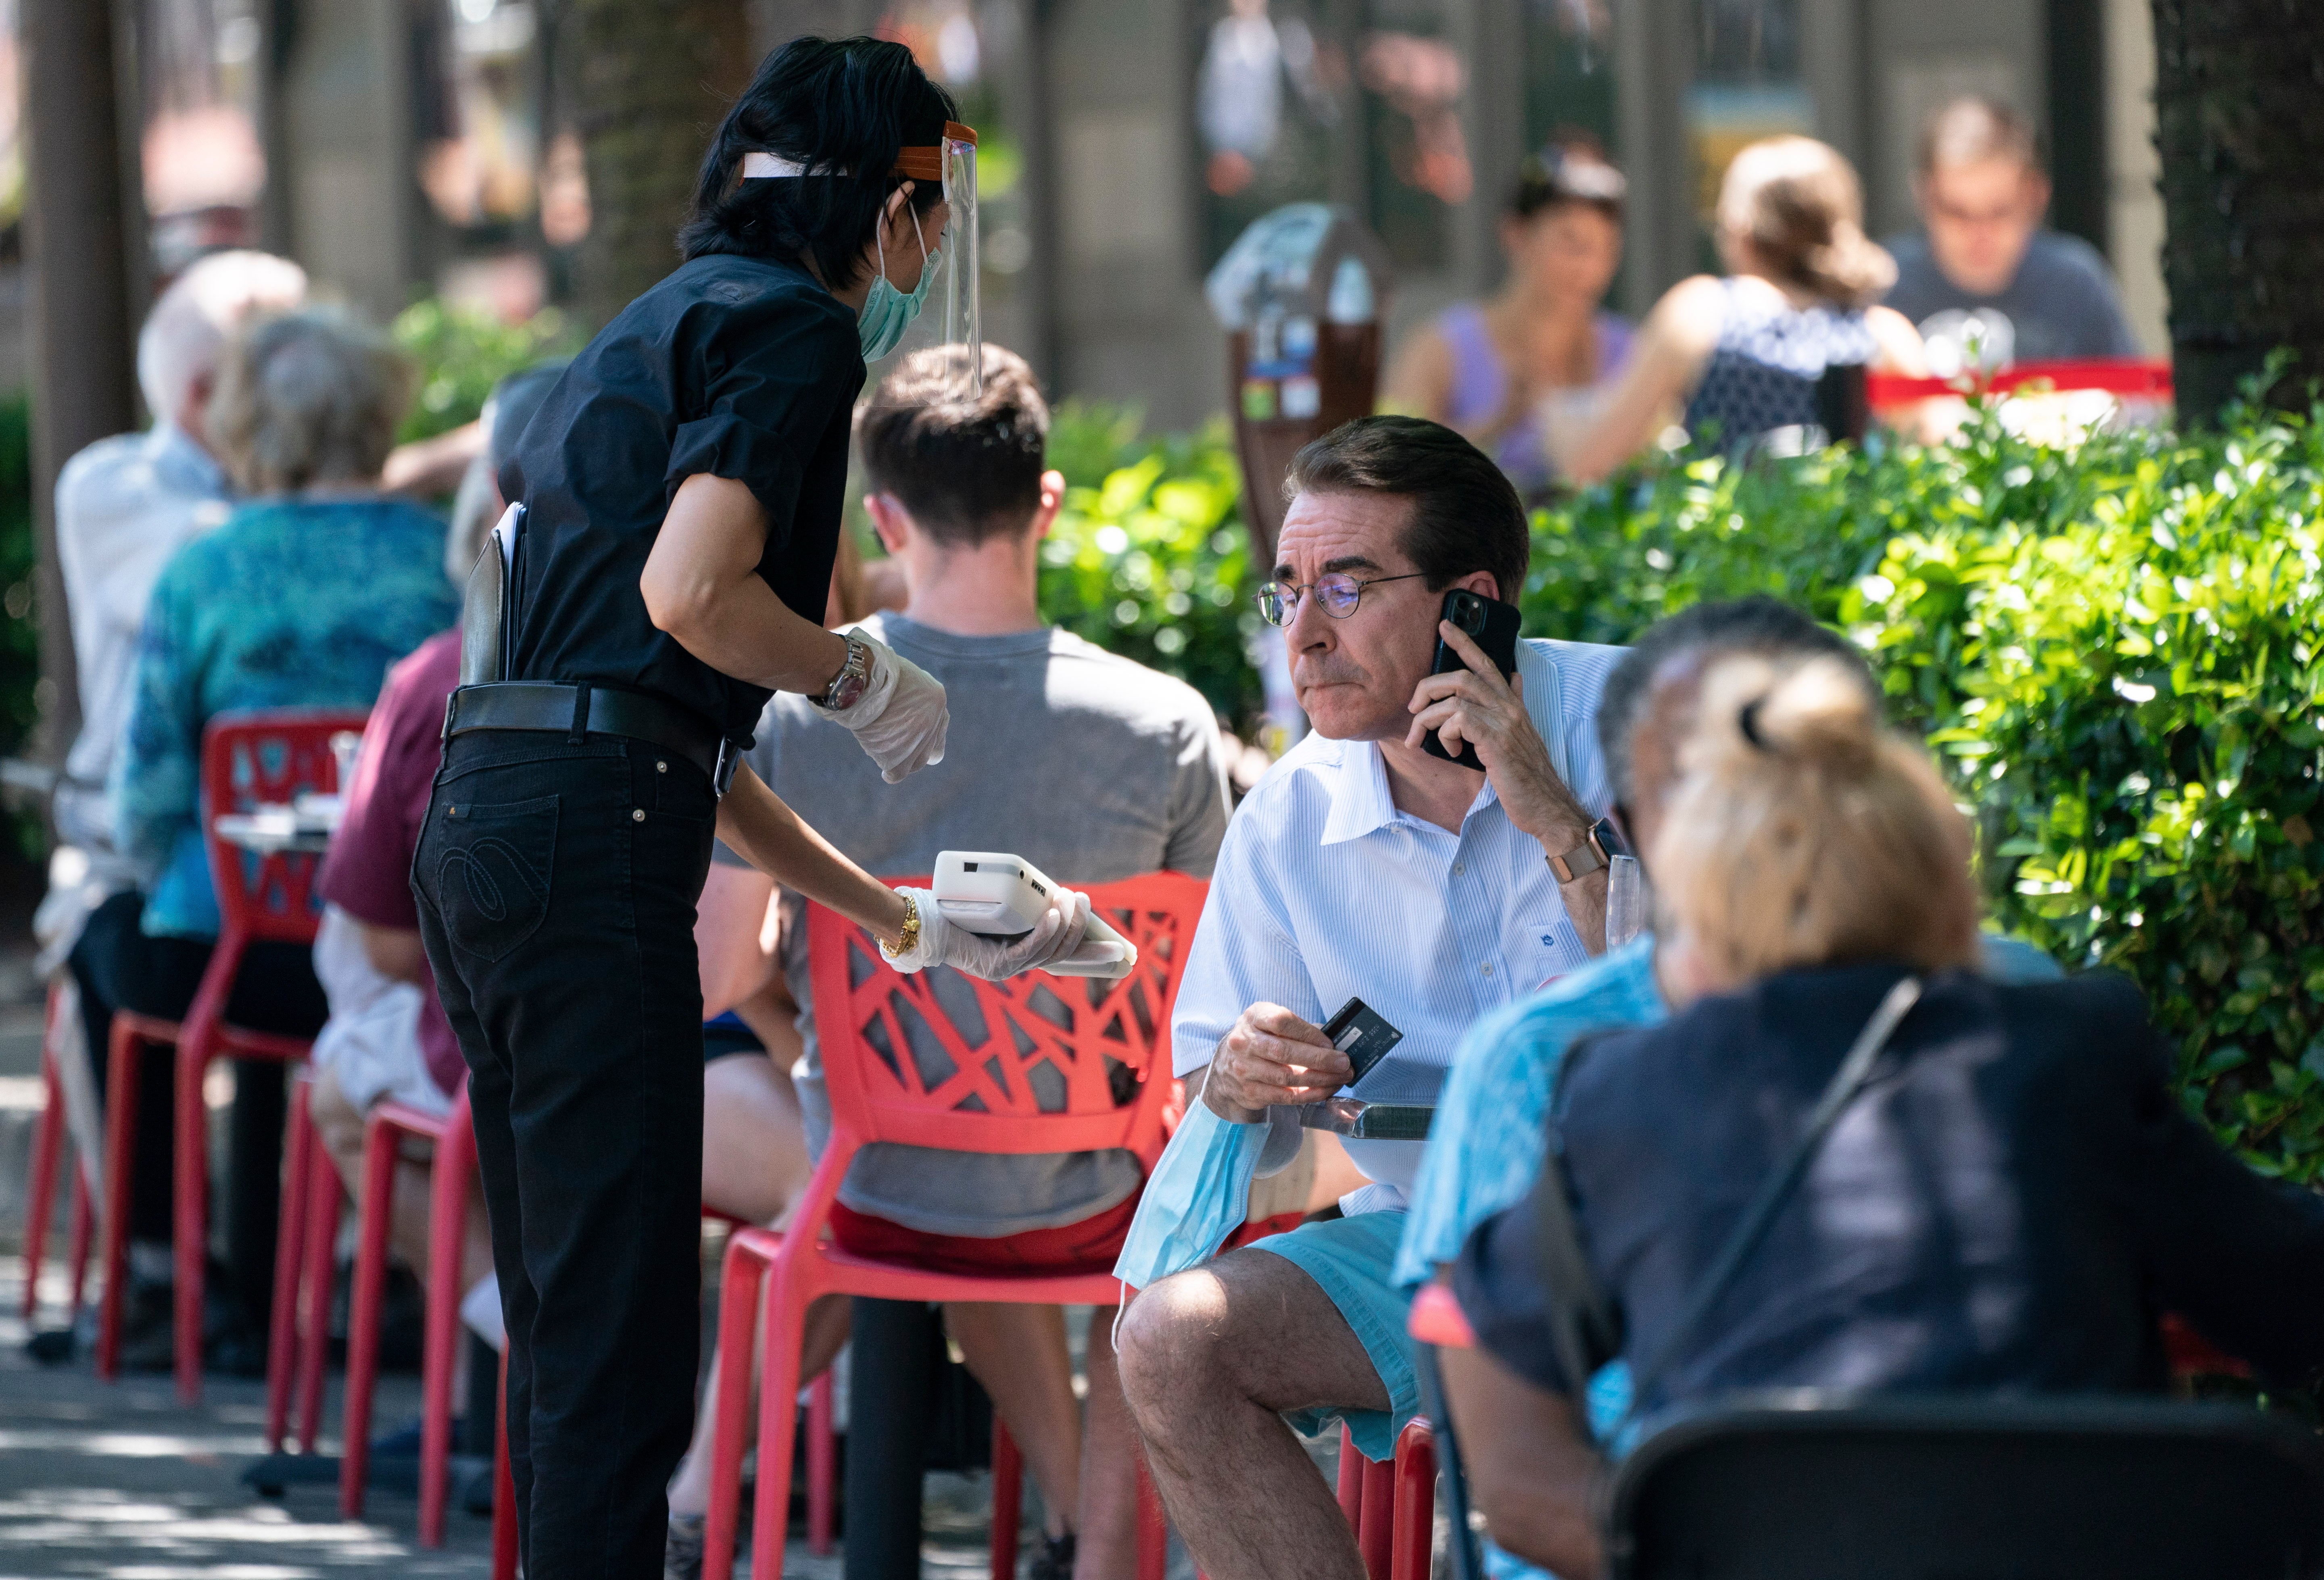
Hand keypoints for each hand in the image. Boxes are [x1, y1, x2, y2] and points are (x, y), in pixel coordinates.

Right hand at [825, 633, 949, 781]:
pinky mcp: (899, 757)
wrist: (860, 678)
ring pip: (915, 763)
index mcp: (937, 699)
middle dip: (917, 749)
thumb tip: (907, 701)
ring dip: (902, 758)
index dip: (926, 732)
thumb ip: (913, 693)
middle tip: (900, 746)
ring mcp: (917, 741)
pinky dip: (892, 773)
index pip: (939, 726)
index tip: (913, 733)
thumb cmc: (875, 669)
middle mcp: (933, 722)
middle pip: (930, 751)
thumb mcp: (905, 675)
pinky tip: (887, 772)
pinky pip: (898, 773)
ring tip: (883, 748)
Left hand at [885, 885, 1096, 980]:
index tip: (1118, 948)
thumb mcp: (996, 903)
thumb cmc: (956, 909)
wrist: (921, 922)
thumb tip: (1045, 883)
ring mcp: (1005, 970)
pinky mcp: (993, 966)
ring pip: (1047, 951)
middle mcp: (1015, 967)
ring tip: (1072, 899)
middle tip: (1086, 900)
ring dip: (1064, 924)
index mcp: (1019, 956)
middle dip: (1080, 929)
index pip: (1063, 957)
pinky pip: (1027, 951)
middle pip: (1061, 954)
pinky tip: (1052, 916)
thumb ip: (1018, 900)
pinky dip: (1043, 932)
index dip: (1092, 954)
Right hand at [1201, 1003, 1349, 1124]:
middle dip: (1320, 1059)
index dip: (1309, 1033)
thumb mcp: (1271, 1023)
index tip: (1331, 1043)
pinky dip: (1310, 1095)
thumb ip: (1299, 1029)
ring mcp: (1244, 1069)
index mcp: (1253, 1017)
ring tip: (1341, 1078)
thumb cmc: (1260, 1039)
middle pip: (1284, 1051)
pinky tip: (1326, 1090)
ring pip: (1287, 1077)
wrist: (1226, 1065)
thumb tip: (1335, 1043)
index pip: (1282, 1021)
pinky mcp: (1250, 1092)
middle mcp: (1244, 1042)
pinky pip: (1285, 1096)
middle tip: (1344, 1063)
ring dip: (1320, 1079)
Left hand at [1406, 621, 1589, 850]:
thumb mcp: (1520, 735)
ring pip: (1455, 696)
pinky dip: (1445, 735)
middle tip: (1413, 706)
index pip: (1487, 662)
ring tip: (1421, 737)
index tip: (1444, 626)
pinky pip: (1458, 719)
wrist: (1545, 805)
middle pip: (1462, 674)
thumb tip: (1514, 676)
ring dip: (1428, 716)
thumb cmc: (1526, 776)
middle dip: (1429, 686)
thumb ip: (1514, 704)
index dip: (1464, 641)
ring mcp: (1504, 721)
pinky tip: (1453, 752)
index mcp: (1512, 704)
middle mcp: (1510, 707)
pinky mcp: (1496, 739)